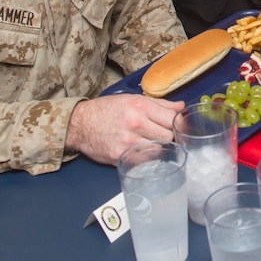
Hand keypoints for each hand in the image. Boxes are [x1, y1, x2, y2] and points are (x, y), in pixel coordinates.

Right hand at [65, 94, 184, 164]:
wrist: (80, 124)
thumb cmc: (107, 110)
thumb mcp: (133, 99)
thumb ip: (160, 104)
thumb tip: (181, 107)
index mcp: (140, 107)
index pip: (172, 119)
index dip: (178, 124)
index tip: (178, 126)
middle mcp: (135, 124)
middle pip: (168, 136)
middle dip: (168, 136)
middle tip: (161, 134)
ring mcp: (128, 142)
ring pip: (158, 150)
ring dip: (157, 147)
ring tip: (149, 141)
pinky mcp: (120, 156)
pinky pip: (144, 161)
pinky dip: (145, 157)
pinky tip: (140, 150)